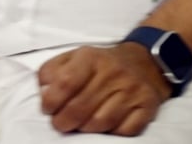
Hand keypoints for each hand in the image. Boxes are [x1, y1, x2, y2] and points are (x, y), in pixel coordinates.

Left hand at [37, 43, 168, 135]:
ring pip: (101, 123)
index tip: (49, 109)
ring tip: (85, 122)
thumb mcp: (72, 58)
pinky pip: (126, 130)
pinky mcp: (148, 104)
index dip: (50, 103)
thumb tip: (44, 92)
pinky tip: (109, 124)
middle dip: (64, 122)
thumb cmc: (100, 65)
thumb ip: (51, 72)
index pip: (64, 83)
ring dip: (88, 128)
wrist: (145, 60)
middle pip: (79, 109)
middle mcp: (114, 72)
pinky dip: (114, 132)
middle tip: (64, 122)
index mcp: (91, 58)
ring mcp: (133, 88)